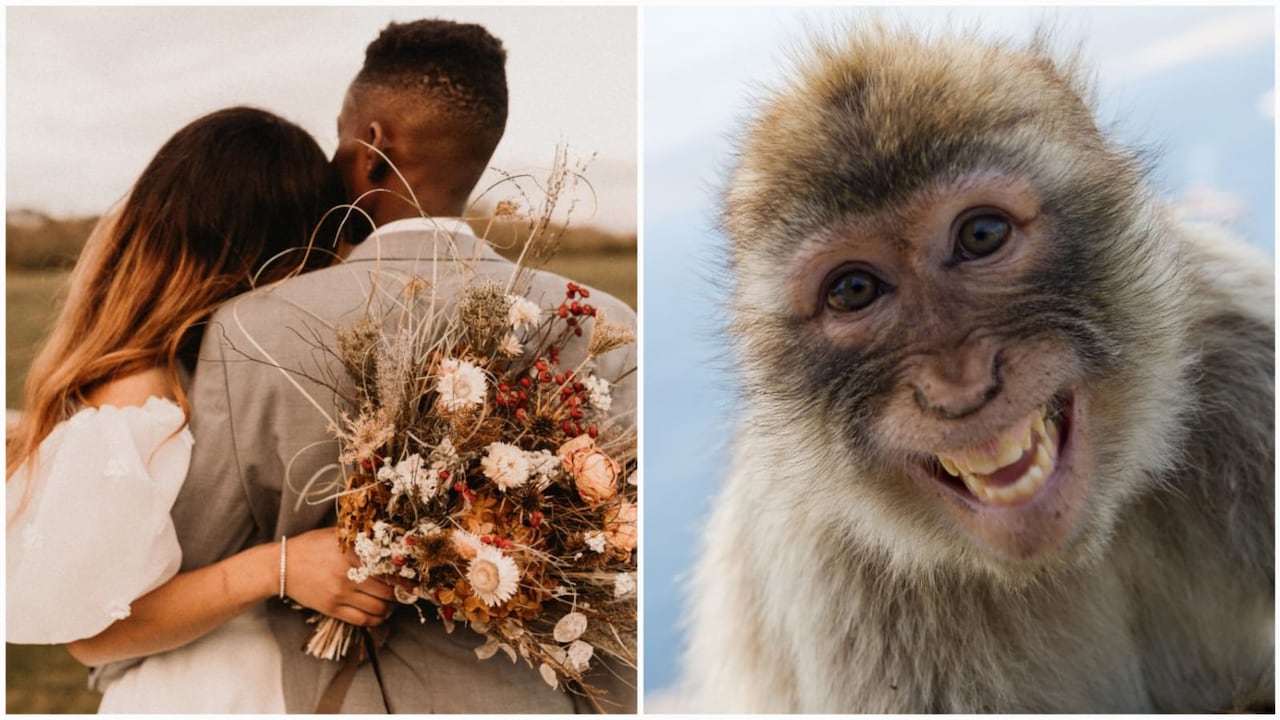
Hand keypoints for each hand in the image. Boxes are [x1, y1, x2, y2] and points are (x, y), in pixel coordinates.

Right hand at [282, 528, 396, 626]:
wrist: (282, 565)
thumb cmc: (312, 546)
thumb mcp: (338, 536)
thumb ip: (362, 539)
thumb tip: (390, 543)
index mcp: (353, 554)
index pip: (390, 570)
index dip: (406, 579)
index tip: (414, 581)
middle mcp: (348, 575)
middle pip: (388, 591)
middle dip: (401, 595)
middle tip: (405, 593)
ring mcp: (340, 594)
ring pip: (378, 608)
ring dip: (391, 608)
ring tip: (392, 603)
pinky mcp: (332, 608)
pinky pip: (362, 620)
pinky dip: (377, 620)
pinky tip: (380, 614)